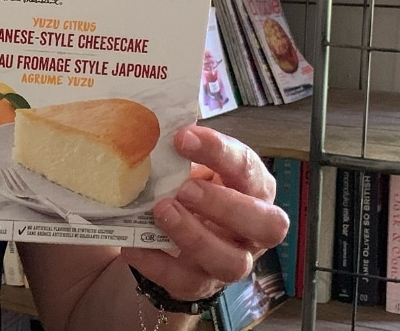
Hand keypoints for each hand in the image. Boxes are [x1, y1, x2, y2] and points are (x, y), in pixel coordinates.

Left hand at [119, 125, 289, 301]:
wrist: (152, 239)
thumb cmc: (175, 189)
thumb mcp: (179, 164)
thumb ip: (172, 146)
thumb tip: (148, 114)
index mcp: (249, 189)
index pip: (248, 169)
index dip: (220, 152)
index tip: (182, 137)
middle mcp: (249, 230)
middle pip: (267, 225)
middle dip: (226, 205)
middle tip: (186, 188)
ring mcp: (227, 262)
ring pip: (232, 262)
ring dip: (195, 235)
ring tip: (161, 210)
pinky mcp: (197, 285)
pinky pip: (185, 283)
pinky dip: (158, 264)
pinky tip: (132, 245)